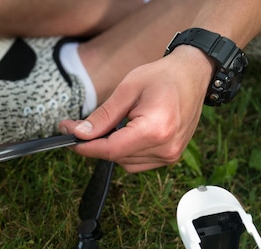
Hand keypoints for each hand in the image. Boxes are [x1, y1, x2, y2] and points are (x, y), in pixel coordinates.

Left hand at [60, 47, 212, 172]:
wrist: (194, 74)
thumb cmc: (162, 77)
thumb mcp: (127, 89)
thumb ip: (103, 115)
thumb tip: (79, 133)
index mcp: (155, 130)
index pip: (110, 149)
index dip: (84, 145)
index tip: (67, 135)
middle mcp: (166, 148)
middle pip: (115, 156)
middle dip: (95, 144)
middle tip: (82, 126)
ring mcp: (170, 155)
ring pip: (124, 162)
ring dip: (112, 147)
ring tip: (117, 122)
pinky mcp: (170, 157)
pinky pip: (136, 163)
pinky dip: (125, 151)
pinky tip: (129, 132)